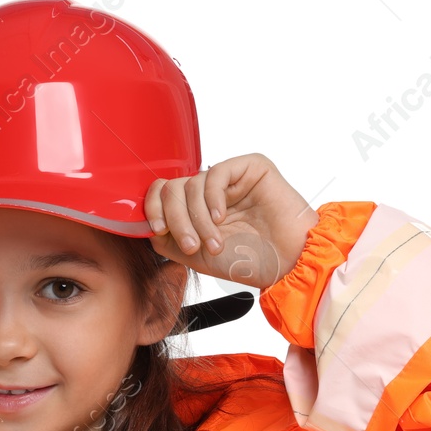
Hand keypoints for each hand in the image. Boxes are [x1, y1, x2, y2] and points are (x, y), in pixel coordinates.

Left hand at [142, 153, 317, 290]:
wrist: (286, 264)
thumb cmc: (247, 261)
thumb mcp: (194, 255)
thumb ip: (167, 237)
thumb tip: (144, 223)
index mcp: (195, 208)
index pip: (161, 193)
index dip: (152, 207)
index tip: (157, 229)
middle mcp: (209, 190)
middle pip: (172, 189)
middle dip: (177, 220)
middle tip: (191, 245)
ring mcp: (229, 178)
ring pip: (190, 185)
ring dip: (198, 220)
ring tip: (215, 243)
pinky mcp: (249, 167)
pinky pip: (214, 174)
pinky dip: (212, 199)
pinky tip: (222, 218)